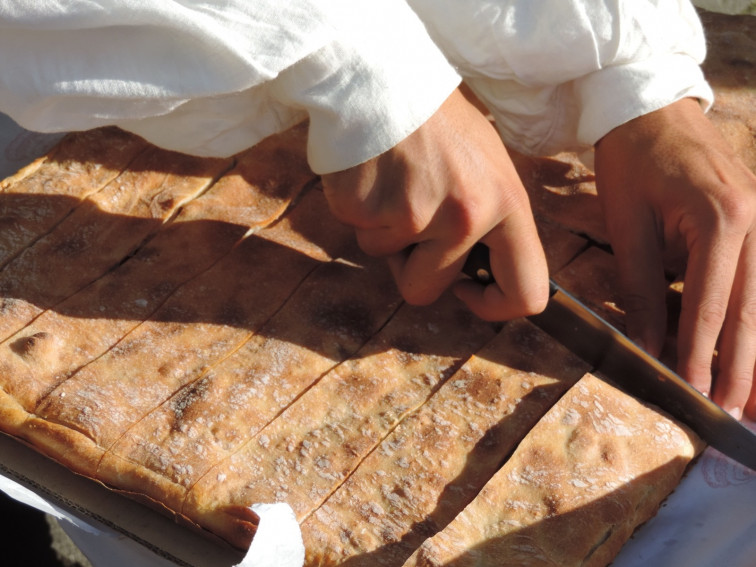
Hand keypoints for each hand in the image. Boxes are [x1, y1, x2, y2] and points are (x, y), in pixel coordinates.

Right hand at [321, 88, 548, 320]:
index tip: (469, 289)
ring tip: (392, 180)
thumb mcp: (488, 164)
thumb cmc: (438, 122)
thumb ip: (492, 222)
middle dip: (412, 267)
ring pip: (384, 258)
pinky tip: (370, 174)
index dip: (495, 305)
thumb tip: (482, 274)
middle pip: (424, 291)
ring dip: (384, 230)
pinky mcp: (364, 212)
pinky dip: (361, 211)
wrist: (381, 77)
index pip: (525, 291)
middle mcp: (463, 218)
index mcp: (505, 204)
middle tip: (411, 218)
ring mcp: (410, 217)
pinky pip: (359, 233)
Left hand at [594, 98, 755, 419]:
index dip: (701, 354)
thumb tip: (646, 343)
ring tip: (754, 398)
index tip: (694, 393)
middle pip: (752, 309)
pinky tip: (755, 347)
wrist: (651, 105)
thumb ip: (640, 286)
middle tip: (734, 414)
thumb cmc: (632, 159)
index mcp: (720, 219)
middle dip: (743, 366)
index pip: (711, 304)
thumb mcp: (627, 223)